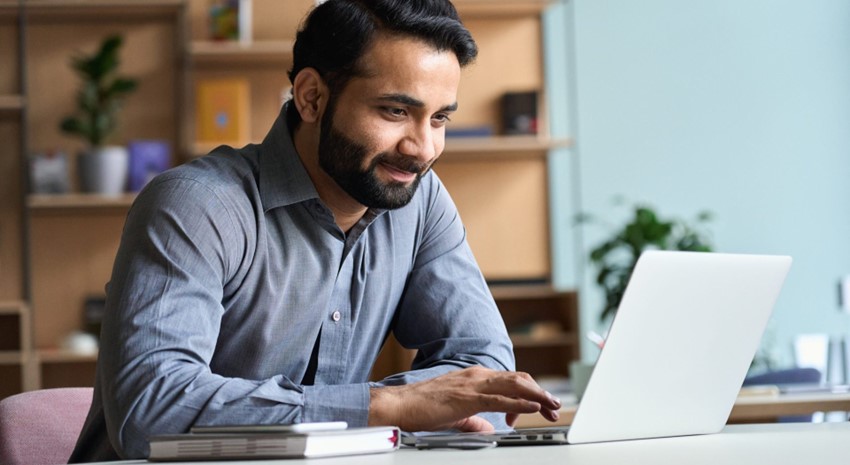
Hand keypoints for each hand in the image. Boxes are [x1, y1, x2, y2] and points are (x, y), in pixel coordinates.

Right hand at [368, 366, 560, 431]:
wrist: (400, 405)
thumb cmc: (422, 408)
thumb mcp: (456, 415)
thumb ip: (474, 420)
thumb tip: (489, 428)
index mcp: (474, 377)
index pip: (511, 381)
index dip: (529, 393)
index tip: (540, 408)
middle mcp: (477, 375)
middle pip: (519, 380)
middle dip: (540, 393)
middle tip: (554, 407)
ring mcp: (473, 384)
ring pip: (514, 385)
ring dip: (537, 395)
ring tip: (552, 405)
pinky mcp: (467, 397)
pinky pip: (500, 398)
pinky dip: (520, 402)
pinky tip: (532, 407)